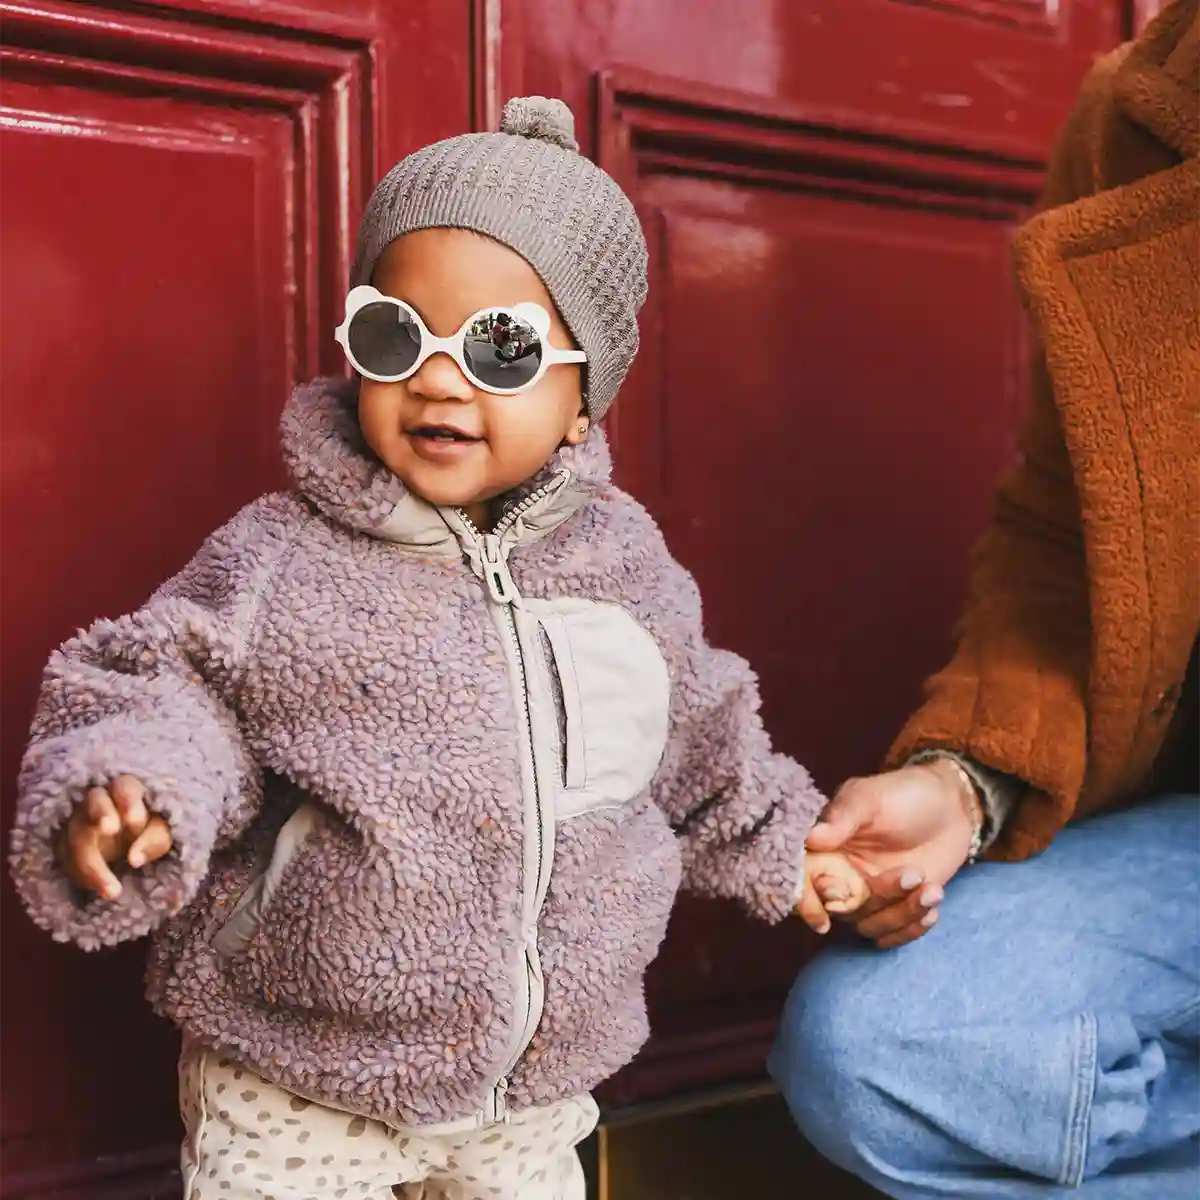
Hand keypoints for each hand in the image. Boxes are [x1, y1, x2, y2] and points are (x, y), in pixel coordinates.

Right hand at [56, 775, 172, 899]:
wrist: (127, 845)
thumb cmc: (148, 830)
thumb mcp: (161, 833)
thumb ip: (155, 838)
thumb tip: (134, 860)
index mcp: (126, 790)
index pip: (125, 786)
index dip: (127, 798)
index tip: (134, 817)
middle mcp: (98, 801)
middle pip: (94, 801)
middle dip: (101, 813)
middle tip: (111, 828)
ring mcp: (77, 822)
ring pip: (76, 836)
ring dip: (92, 866)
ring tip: (113, 891)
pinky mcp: (64, 845)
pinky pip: (66, 860)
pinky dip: (82, 877)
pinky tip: (100, 890)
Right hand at [806, 760, 977, 948]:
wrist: (951, 805)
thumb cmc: (904, 794)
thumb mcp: (870, 798)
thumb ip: (841, 818)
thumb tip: (809, 837)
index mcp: (825, 850)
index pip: (803, 882)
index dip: (809, 898)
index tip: (833, 897)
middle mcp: (842, 877)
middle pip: (841, 910)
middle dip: (877, 900)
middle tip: (910, 875)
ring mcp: (870, 896)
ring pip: (871, 925)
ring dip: (903, 912)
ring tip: (931, 885)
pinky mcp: (897, 907)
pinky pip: (894, 935)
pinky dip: (913, 927)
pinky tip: (933, 900)